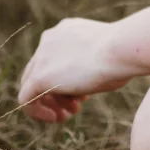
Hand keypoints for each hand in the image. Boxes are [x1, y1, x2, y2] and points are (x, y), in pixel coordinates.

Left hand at [17, 17, 132, 123]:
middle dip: (56, 93)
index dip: (66, 80)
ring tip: (66, 115)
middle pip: (40, 71)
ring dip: (49, 103)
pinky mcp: (39, 77)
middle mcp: (49, 39)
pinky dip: (37, 112)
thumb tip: (91, 80)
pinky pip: (26, 98)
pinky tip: (56, 118)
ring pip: (31, 85)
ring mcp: (42, 57)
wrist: (121, 49)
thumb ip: (90, 64)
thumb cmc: (124, 54)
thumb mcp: (105, 55)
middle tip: (74, 107)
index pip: (55, 58)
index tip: (83, 94)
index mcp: (66, 31)